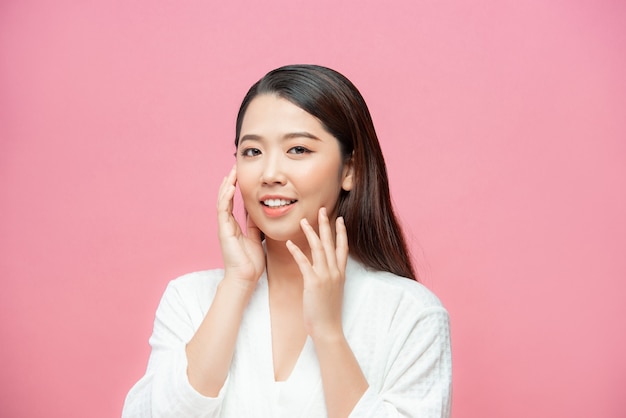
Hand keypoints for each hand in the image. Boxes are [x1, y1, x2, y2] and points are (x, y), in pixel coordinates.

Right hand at [217, 165, 264, 287]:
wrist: (245, 277)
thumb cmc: (251, 262)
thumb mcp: (255, 238)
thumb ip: (253, 225)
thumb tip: (256, 212)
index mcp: (233, 226)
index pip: (232, 202)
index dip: (235, 188)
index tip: (240, 175)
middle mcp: (226, 224)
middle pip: (225, 198)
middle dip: (229, 182)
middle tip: (234, 167)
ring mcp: (224, 227)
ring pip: (222, 201)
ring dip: (227, 186)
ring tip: (232, 172)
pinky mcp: (224, 230)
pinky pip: (223, 210)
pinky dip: (226, 197)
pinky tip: (230, 186)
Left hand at [286, 207, 347, 339]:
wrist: (328, 328)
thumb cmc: (328, 313)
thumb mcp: (333, 291)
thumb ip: (330, 278)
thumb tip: (323, 270)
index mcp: (340, 273)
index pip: (343, 248)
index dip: (341, 232)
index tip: (340, 219)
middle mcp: (335, 271)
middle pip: (331, 243)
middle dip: (326, 225)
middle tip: (321, 210)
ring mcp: (326, 276)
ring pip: (319, 248)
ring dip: (311, 233)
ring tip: (303, 221)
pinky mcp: (314, 282)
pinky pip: (304, 263)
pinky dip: (297, 251)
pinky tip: (289, 243)